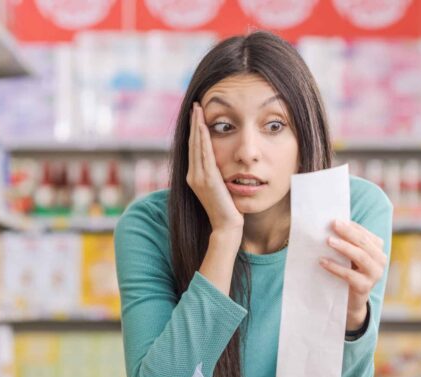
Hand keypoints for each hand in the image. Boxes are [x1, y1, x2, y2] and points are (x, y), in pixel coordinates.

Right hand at [187, 102, 243, 234]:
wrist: (227, 226)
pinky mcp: (207, 179)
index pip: (194, 148)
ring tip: (198, 110)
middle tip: (195, 105)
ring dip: (197, 126)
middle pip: (192, 143)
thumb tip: (222, 163)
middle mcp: (193, 175)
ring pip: (196, 146)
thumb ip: (216, 175)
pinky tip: (204, 126)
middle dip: (194, 123)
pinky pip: (204, 154)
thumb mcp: (220, 188)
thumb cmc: (227, 209)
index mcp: (194, 177)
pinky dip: (203, 139)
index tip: (197, 115)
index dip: (195, 131)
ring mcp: (198, 177)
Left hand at [320, 220, 387, 330]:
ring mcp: (375, 274)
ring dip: (343, 247)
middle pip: (363, 243)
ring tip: (328, 241)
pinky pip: (349, 274)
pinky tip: (322, 261)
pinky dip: (335, 267)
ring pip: (360, 256)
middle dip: (347, 232)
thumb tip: (329, 224)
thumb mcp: (349, 255)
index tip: (334, 219)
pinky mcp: (365, 287)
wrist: (351, 300)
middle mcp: (380, 260)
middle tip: (332, 224)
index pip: (364, 233)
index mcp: (377, 248)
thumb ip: (346, 241)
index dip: (351, 226)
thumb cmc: (349, 271)